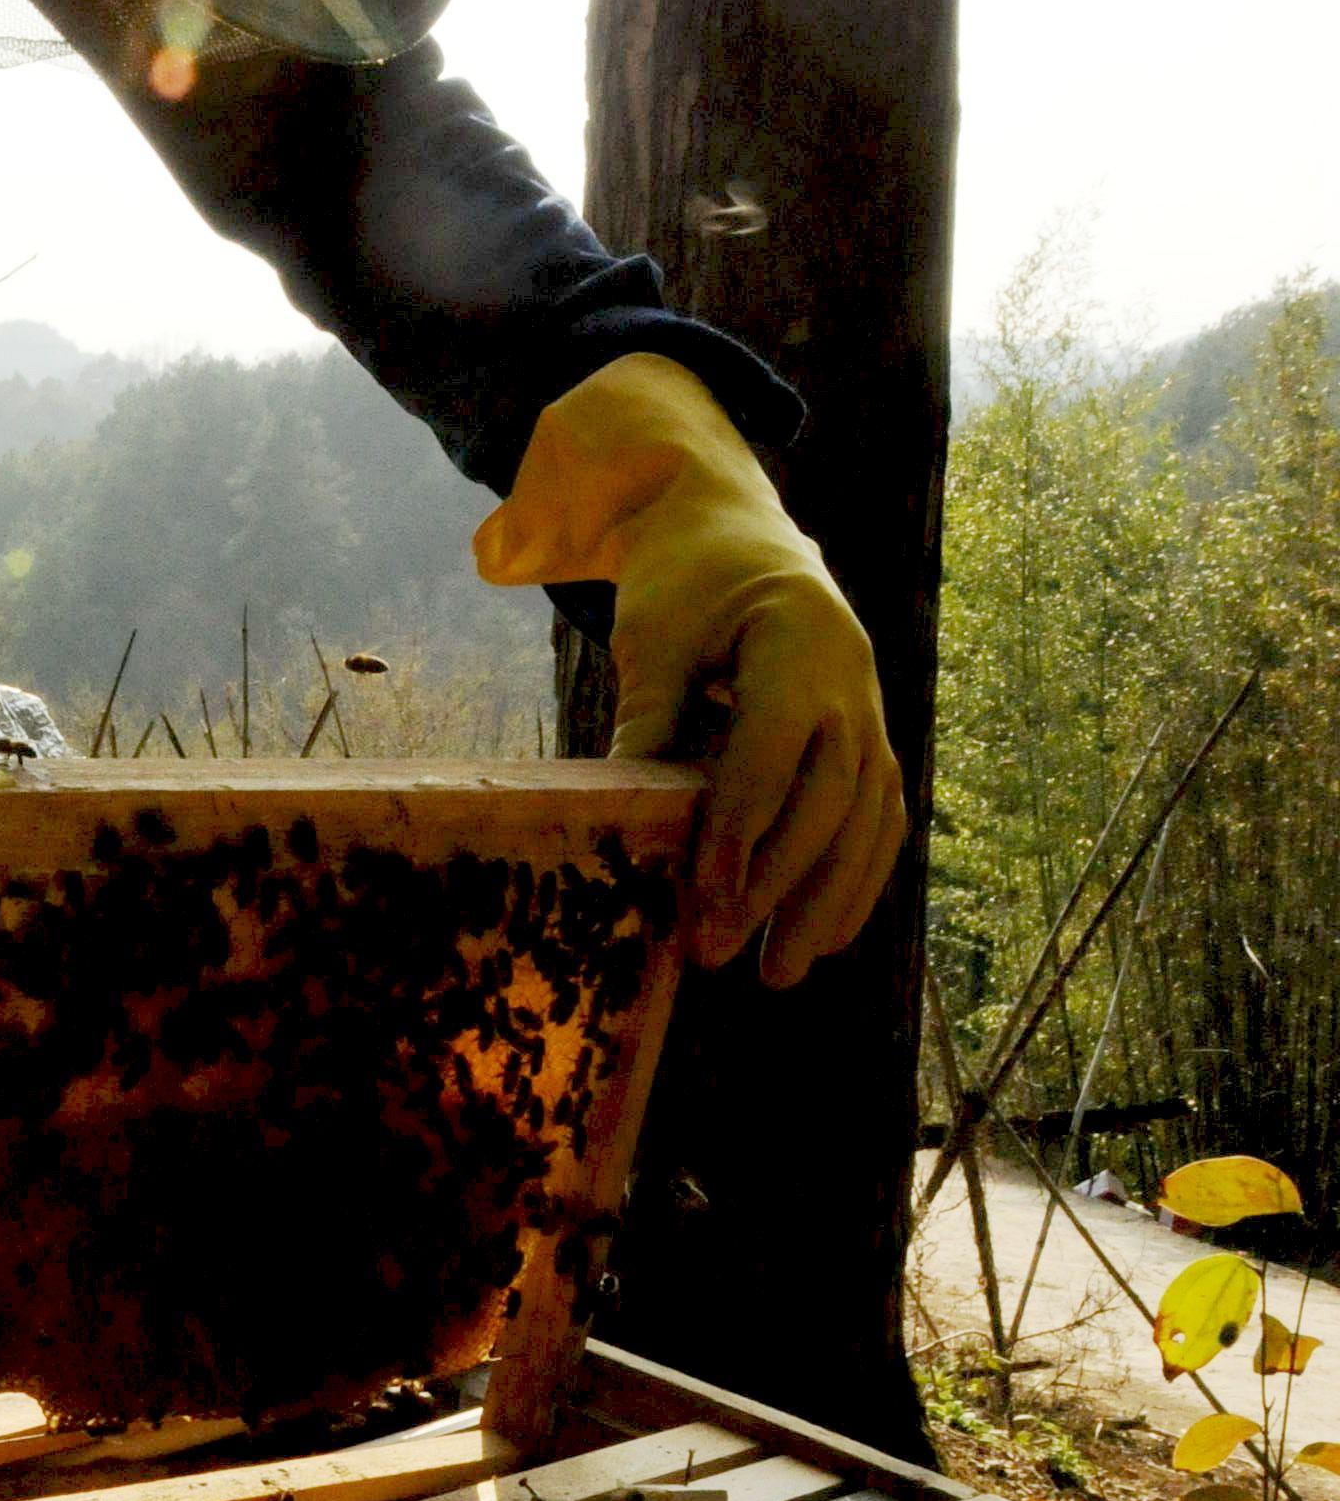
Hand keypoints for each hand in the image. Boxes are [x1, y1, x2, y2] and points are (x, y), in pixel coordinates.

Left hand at [474, 355, 905, 985]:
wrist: (736, 527)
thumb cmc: (687, 576)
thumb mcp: (655, 634)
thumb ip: (649, 718)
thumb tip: (618, 819)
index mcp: (799, 642)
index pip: (771, 757)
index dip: (738, 835)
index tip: (706, 903)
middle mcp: (852, 680)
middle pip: (829, 802)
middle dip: (778, 888)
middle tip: (725, 958)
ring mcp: (871, 708)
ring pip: (868, 820)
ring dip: (827, 903)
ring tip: (780, 973)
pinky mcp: (870, 735)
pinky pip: (881, 817)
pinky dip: (858, 880)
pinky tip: (827, 937)